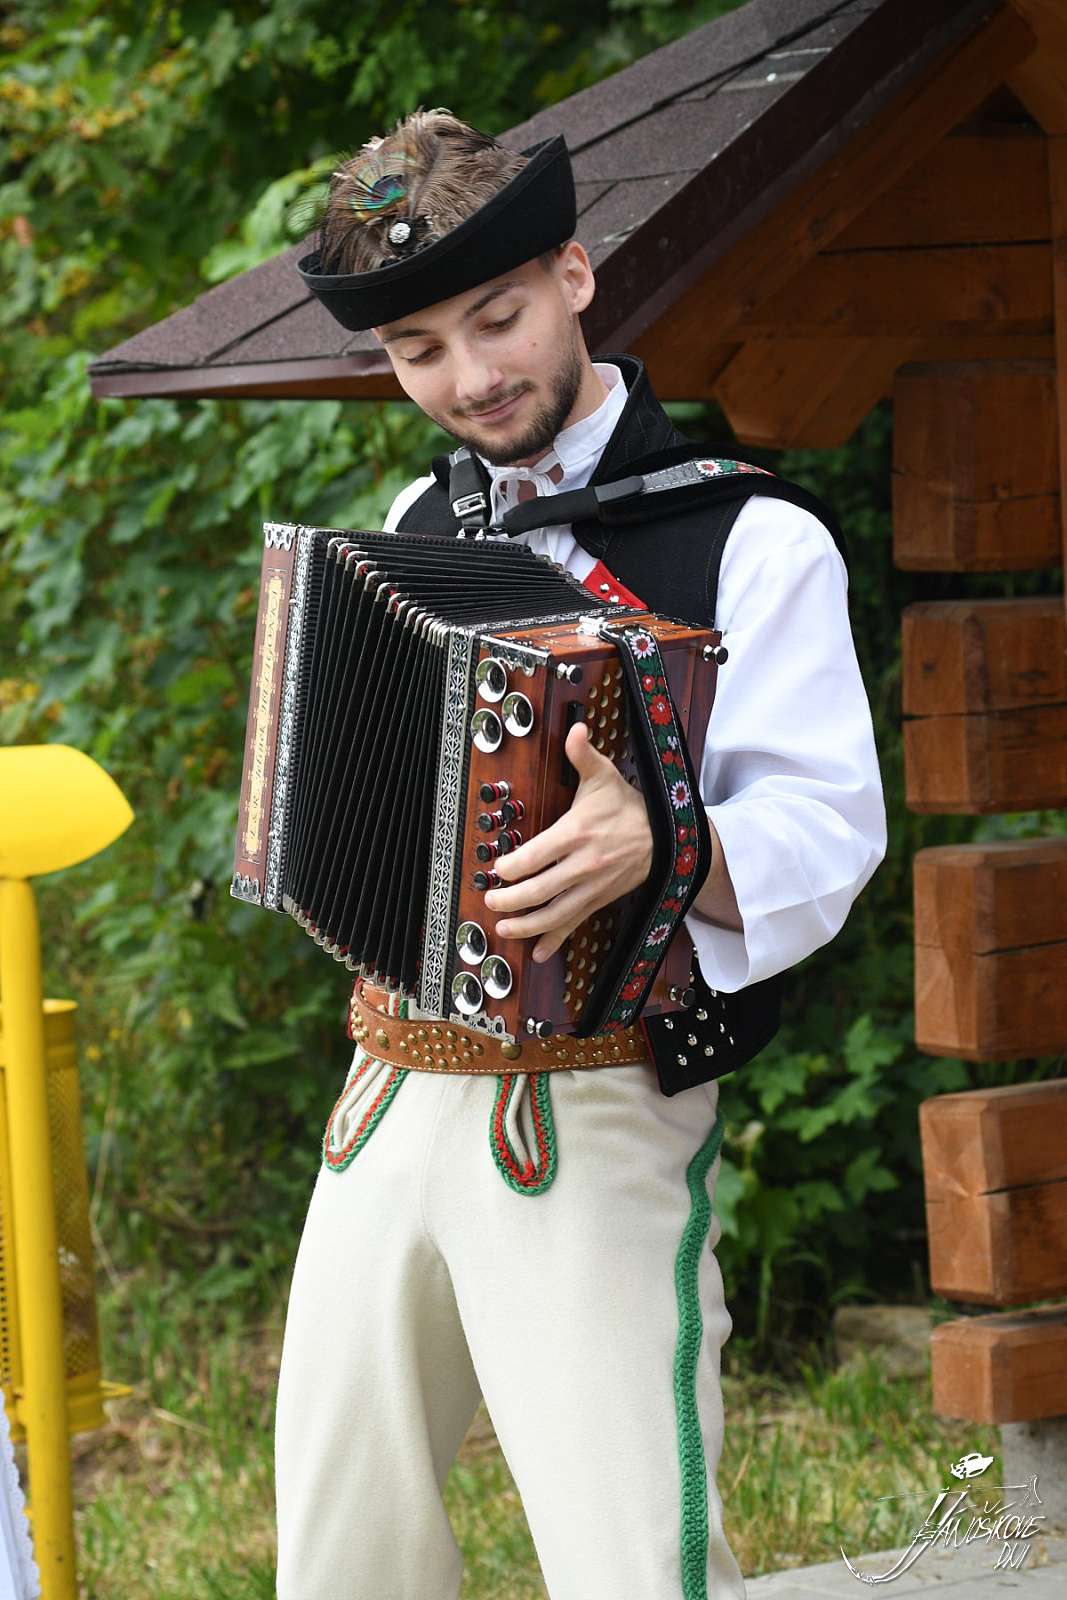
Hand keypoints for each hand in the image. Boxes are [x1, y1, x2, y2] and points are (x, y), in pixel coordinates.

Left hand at [482, 720, 653, 962]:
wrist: (668, 838)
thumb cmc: (628, 808)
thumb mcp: (605, 777)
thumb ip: (582, 755)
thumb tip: (574, 728)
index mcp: (578, 833)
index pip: (537, 856)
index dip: (512, 866)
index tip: (497, 868)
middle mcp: (584, 865)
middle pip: (540, 890)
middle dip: (511, 899)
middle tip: (491, 899)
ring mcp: (592, 887)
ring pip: (555, 914)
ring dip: (526, 926)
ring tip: (503, 929)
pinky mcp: (599, 901)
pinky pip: (574, 925)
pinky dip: (555, 941)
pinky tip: (538, 953)